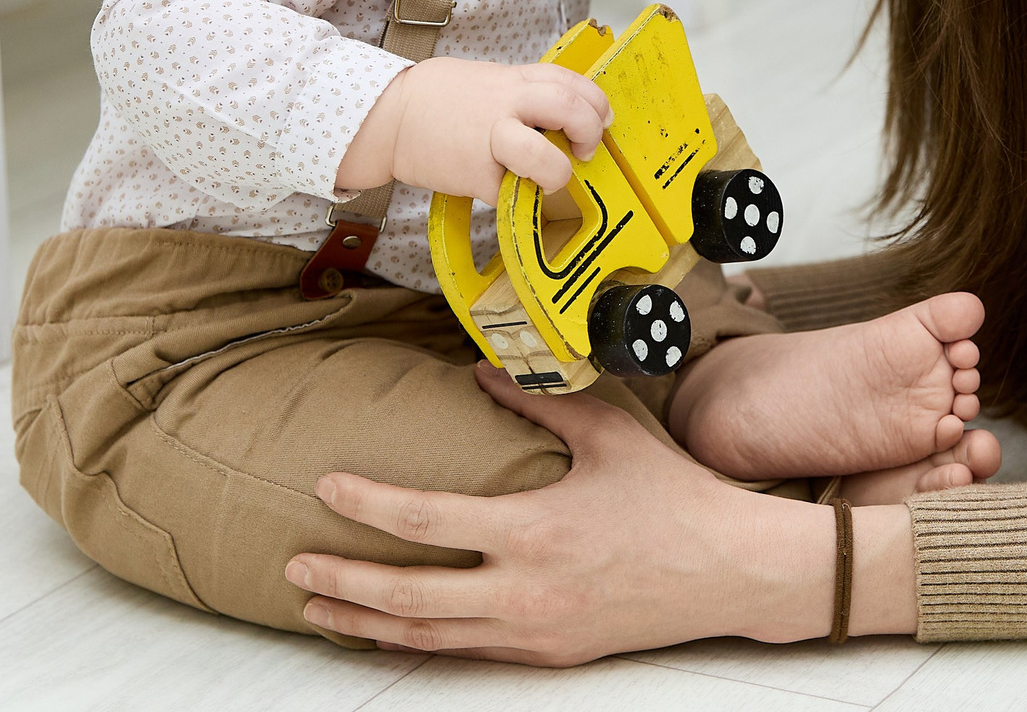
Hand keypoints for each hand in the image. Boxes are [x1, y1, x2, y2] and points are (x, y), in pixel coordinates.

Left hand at [285, 365, 895, 662]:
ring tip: (319, 611)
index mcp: (534, 531)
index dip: (368, 504)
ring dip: (366, 624)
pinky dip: (417, 642)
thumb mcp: (607, 433)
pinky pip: (467, 652)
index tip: (327, 486)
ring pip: (427, 637)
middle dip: (342, 582)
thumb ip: (537, 402)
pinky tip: (391, 631)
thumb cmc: (672, 496)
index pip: (426, 522)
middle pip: (408, 595)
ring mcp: (534, 631)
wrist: (731, 570)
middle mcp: (525, 592)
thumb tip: (478, 372)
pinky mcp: (549, 653)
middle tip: (296, 565)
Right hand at [338, 57, 611, 201]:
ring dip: (559, 171)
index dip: (595, 101)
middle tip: (587, 149)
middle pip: (568, 107)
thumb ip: (523, 92)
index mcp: (512, 80)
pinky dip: (514, 197)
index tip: (601, 119)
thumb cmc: (437, 100)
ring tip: (554, 176)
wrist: (388, 117)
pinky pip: (508, 192)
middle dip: (590, 130)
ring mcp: (490, 140)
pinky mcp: (474, 175)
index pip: (570, 80)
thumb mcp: (486, 79)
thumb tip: (561, 112)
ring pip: (543, 156)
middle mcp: (506, 105)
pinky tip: (504, 189)